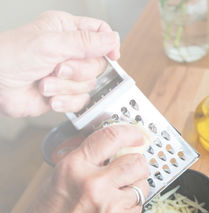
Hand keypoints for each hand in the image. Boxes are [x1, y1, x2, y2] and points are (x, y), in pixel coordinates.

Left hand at [0, 11, 119, 116]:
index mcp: (67, 31)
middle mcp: (70, 51)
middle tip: (58, 69)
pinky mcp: (63, 93)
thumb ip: (85, 42)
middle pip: (98, 63)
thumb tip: (113, 40)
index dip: (109, 45)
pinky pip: (80, 101)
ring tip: (45, 83)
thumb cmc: (10, 56)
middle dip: (78, 71)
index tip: (111, 57)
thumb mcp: (51, 43)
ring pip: (89, 84)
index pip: (101, 33)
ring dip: (66, 87)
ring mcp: (67, 74)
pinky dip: (65, 101)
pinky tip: (50, 97)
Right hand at [0, 125, 149, 212]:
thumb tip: (115, 145)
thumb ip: (88, 158)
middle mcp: (94, 183)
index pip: (111, 136)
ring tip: (121, 189)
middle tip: (131, 165)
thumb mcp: (61, 175)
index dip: (129, 132)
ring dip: (137, 183)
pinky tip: (118, 205)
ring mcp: (110, 204)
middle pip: (136, 160)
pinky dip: (134, 202)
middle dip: (137, 161)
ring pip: (143, 182)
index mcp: (75, 166)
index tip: (137, 135)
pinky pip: (141, 202)